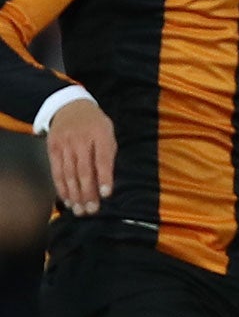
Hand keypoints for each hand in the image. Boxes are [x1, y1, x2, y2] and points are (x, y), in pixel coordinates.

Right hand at [46, 98, 115, 214]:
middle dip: (88, 192)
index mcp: (100, 135)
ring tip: (79, 210)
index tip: (106, 194)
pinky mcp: (52, 148)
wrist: (70, 106)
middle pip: (84, 170)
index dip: (104, 178)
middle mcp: (80, 140)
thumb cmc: (95, 125)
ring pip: (69, 173)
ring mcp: (64, 144)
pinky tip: (66, 199)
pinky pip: (56, 170)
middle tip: (91, 210)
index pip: (102, 160)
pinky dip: (61, 186)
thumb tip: (107, 183)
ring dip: (74, 194)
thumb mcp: (108, 134)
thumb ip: (108, 155)